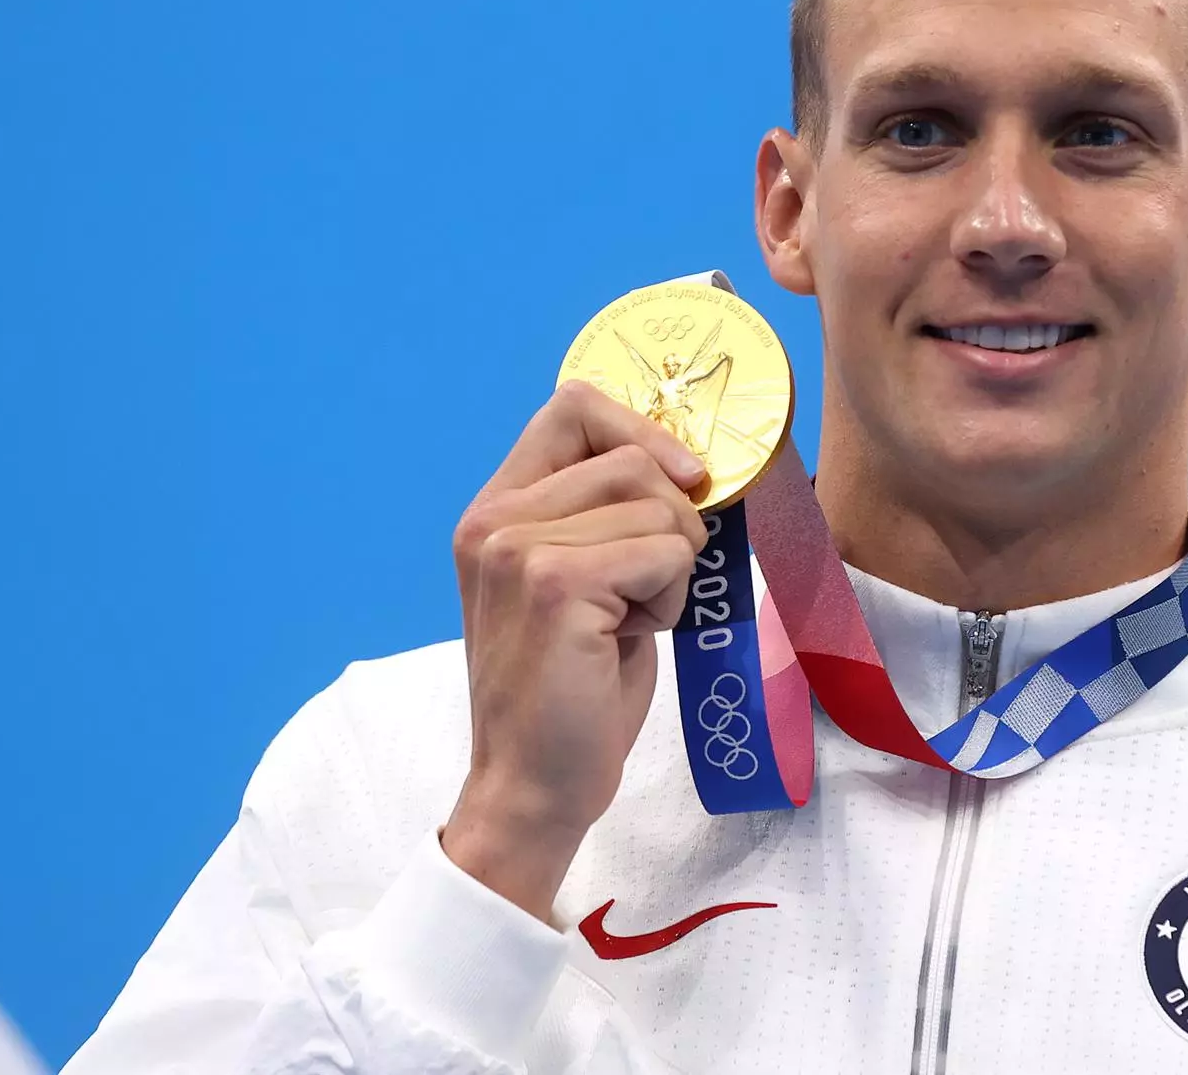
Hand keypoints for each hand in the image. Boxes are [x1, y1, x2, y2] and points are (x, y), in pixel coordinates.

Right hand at [441, 379, 708, 919]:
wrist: (535, 784)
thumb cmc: (574, 688)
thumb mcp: (586, 579)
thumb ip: (608, 513)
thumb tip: (692, 462)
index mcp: (496, 507)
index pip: (574, 404)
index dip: (643, 428)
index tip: (686, 477)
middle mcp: (494, 518)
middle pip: (633, 455)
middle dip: (674, 517)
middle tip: (650, 585)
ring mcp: (518, 548)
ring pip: (659, 505)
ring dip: (673, 566)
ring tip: (630, 619)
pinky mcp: (555, 585)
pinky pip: (665, 553)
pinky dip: (671, 598)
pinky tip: (630, 639)